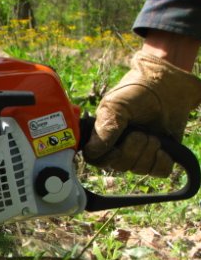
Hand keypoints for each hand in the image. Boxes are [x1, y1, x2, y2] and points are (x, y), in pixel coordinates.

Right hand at [83, 52, 200, 176]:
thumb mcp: (116, 105)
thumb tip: (93, 151)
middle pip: (119, 166)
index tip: (116, 149)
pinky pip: (159, 172)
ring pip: (139, 169)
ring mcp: (139, 153)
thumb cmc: (136, 92)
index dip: (105, 158)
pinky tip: (163, 147)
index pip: (95, 158)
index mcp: (102, 132)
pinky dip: (162, 161)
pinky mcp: (158, 157)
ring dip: (148, 152)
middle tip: (141, 133)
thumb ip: (105, 127)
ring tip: (153, 135)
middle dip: (132, 150)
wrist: (167, 87)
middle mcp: (118, 145)